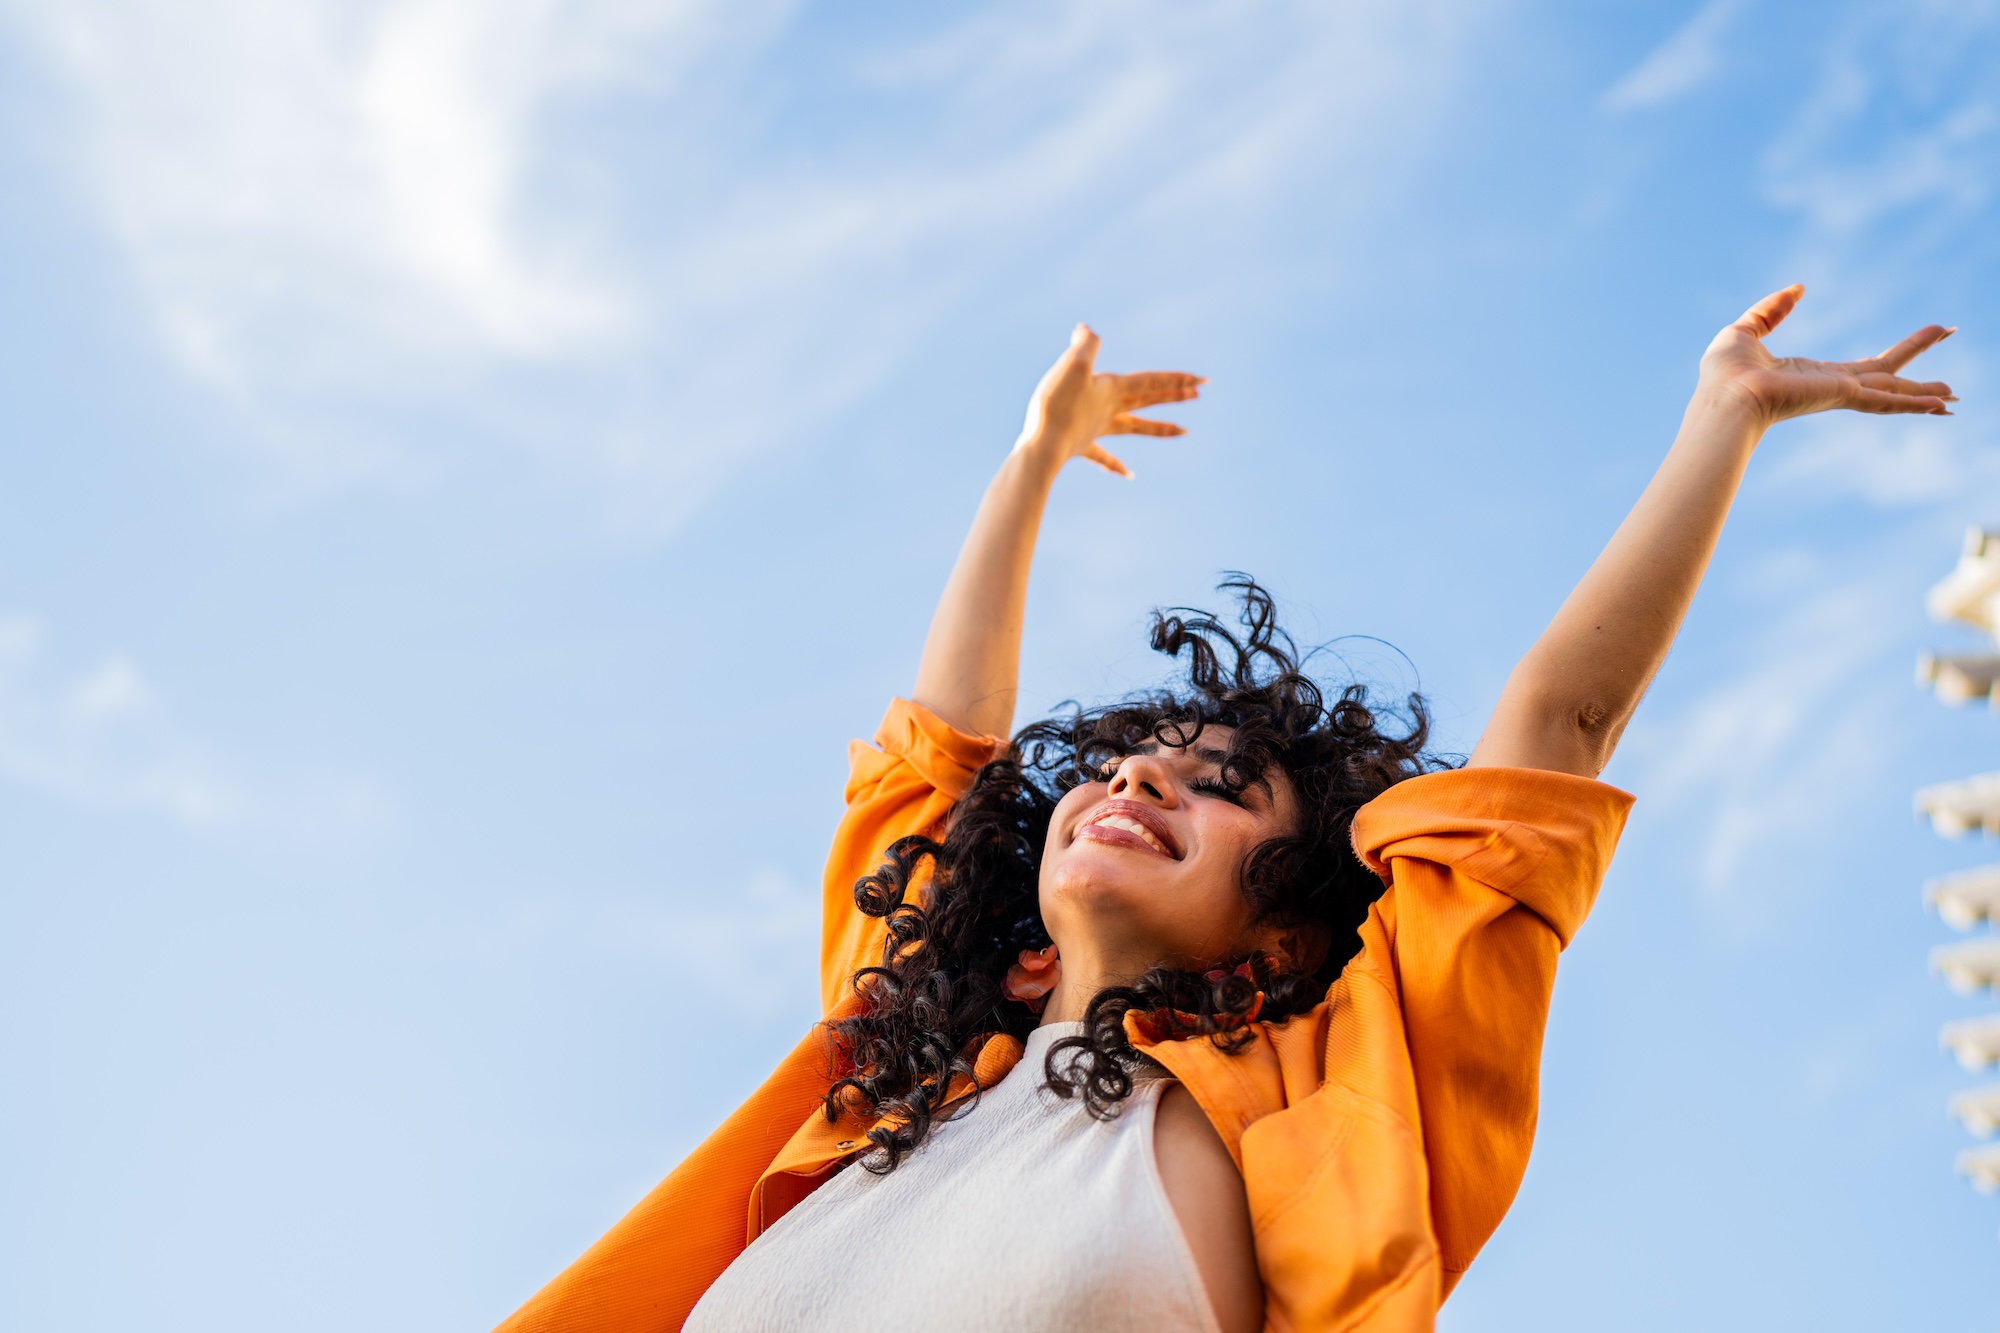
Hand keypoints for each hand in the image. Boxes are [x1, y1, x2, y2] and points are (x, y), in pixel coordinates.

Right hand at [1014, 324, 1203, 476]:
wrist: (1042, 447)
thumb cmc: (1057, 406)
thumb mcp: (1073, 365)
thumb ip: (1086, 345)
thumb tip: (1086, 330)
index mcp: (1112, 390)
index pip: (1150, 381)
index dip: (1175, 378)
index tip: (1200, 380)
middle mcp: (1109, 410)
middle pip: (1148, 401)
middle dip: (1173, 395)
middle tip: (1199, 393)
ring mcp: (1097, 429)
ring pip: (1135, 427)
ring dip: (1159, 427)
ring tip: (1184, 431)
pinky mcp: (1080, 446)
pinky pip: (1102, 456)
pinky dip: (1115, 464)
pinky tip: (1129, 473)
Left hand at [1699, 284, 1955, 427]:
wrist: (1722, 399)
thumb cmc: (1724, 375)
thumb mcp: (1746, 330)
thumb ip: (1772, 310)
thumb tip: (1799, 289)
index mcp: (1813, 375)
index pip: (1865, 366)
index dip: (1895, 355)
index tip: (1919, 346)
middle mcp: (1832, 387)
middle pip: (1886, 374)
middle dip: (1918, 358)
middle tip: (1950, 345)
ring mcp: (1838, 394)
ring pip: (1891, 389)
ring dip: (1924, 392)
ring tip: (1955, 394)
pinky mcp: (1839, 396)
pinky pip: (1884, 401)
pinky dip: (1913, 404)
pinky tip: (1942, 406)